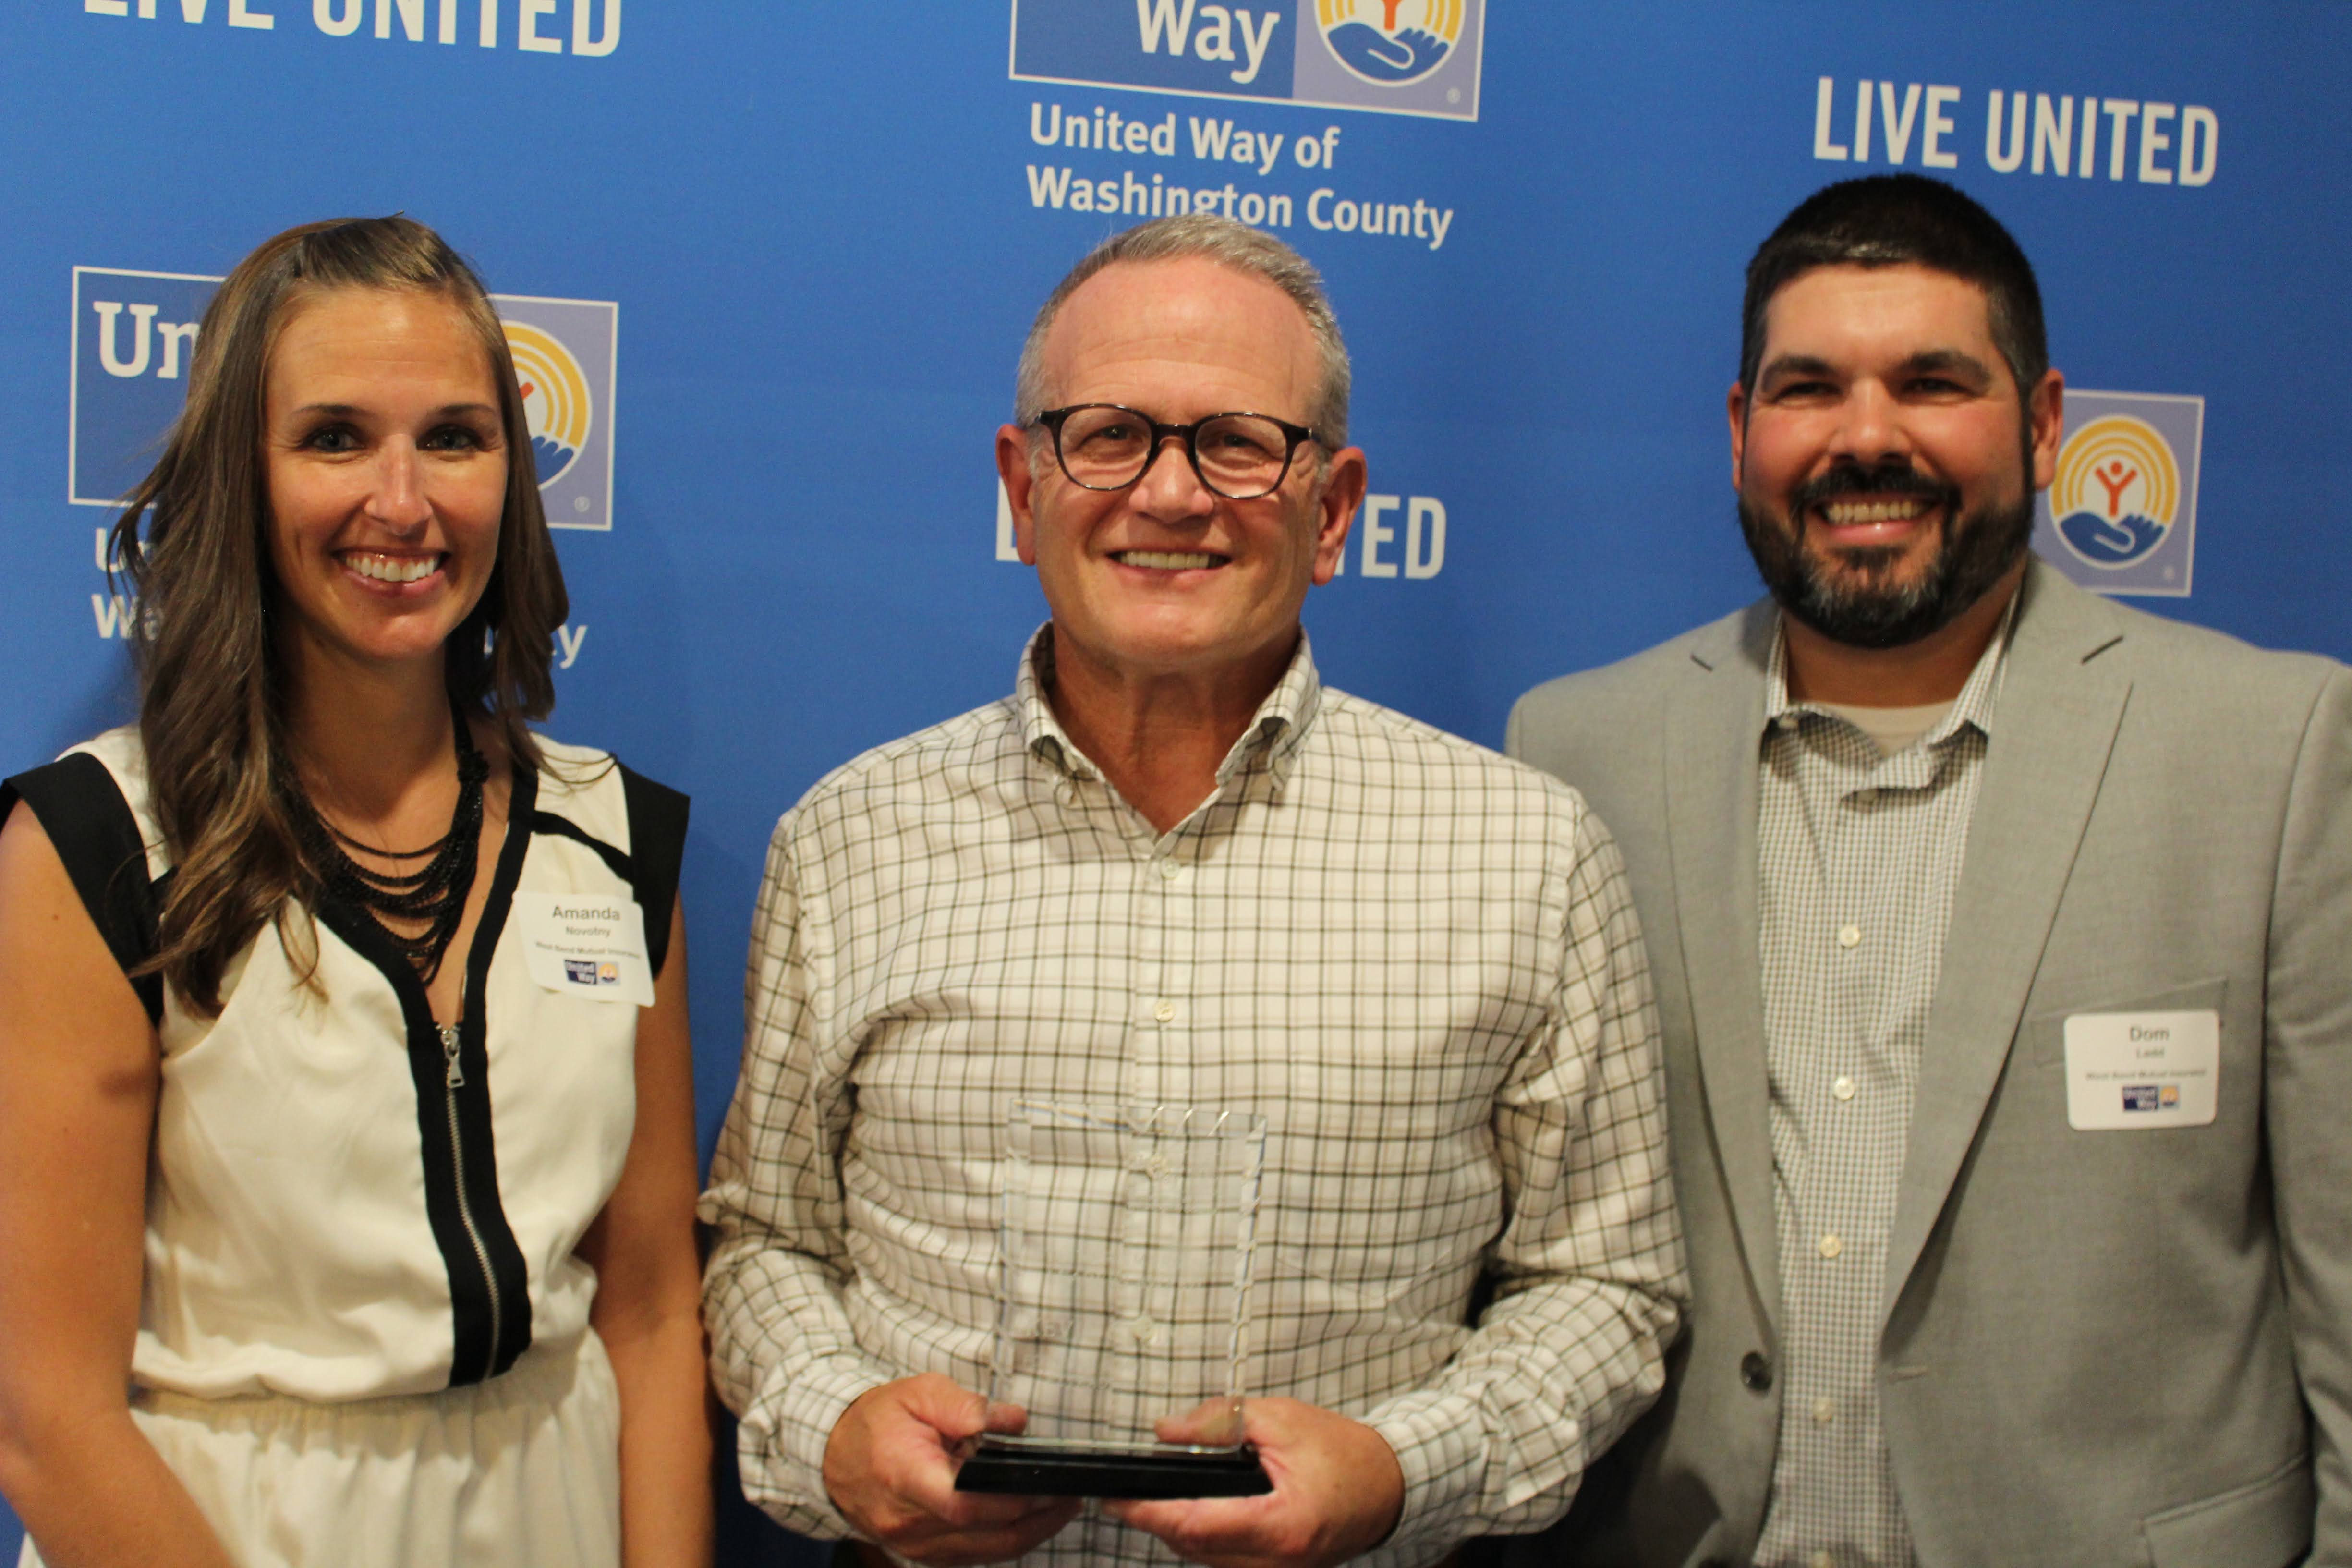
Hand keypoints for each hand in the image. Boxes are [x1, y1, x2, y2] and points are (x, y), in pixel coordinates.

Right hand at [821, 1373, 1081, 1565]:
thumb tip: (1014, 1422)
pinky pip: (973, 1556)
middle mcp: (908, 1522)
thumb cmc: (878, 1421)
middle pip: (985, 1533)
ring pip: (985, 1551)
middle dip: (1036, 1517)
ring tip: (1061, 1508)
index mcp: (904, 1477)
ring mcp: (913, 1545)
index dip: (1014, 1498)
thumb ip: (966, 1407)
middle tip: (1070, 1495)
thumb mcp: (918, 1393)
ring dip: (1029, 1533)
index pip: (966, 1503)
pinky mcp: (921, 1554)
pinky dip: (1005, 1541)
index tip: (1049, 1482)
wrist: (833, 1454)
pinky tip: (1029, 1521)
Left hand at [1107, 1398, 1404, 1567]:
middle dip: (1155, 1520)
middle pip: (1193, 1548)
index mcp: (1281, 1524)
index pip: (1196, 1525)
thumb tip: (1166, 1431)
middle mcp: (1278, 1562)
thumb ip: (1220, 1423)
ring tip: (1156, 1499)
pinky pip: (1226, 1563)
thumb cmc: (1342, 1452)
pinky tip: (1196, 1514)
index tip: (1115, 1498)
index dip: (1148, 1513)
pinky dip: (1204, 1539)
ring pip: (1206, 1560)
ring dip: (1177, 1530)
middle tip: (1125, 1492)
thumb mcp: (1280, 1420)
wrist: (1388, 1485)